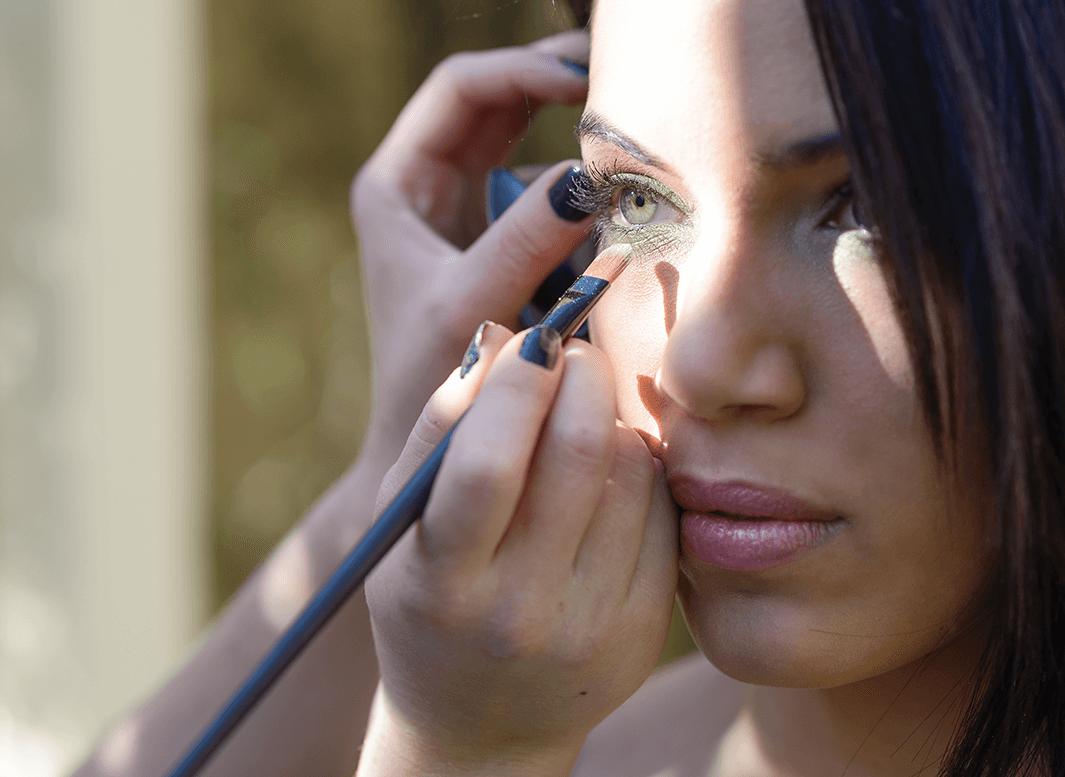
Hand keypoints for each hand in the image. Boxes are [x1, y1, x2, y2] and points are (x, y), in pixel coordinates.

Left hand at [351, 31, 593, 462]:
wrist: (428, 457)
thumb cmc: (427, 384)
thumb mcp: (470, 304)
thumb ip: (524, 239)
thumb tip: (589, 175)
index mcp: (399, 184)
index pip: (464, 88)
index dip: (525, 70)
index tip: (587, 81)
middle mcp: (431, 189)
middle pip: (503, 103)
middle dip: (562, 91)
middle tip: (628, 83)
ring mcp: (469, 219)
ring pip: (534, 153)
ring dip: (580, 156)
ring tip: (633, 163)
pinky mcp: (504, 252)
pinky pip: (552, 208)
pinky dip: (586, 210)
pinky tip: (621, 226)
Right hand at [361, 324, 679, 775]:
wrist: (481, 725)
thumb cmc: (429, 599)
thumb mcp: (402, 526)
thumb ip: (439, 429)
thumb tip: (503, 338)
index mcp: (441, 583)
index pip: (489, 461)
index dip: (517, 381)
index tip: (531, 340)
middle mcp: (521, 611)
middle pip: (579, 451)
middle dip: (582, 374)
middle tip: (570, 356)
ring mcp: (593, 625)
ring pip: (631, 470)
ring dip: (612, 417)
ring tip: (581, 419)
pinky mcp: (645, 630)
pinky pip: (662, 510)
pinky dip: (639, 466)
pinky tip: (608, 472)